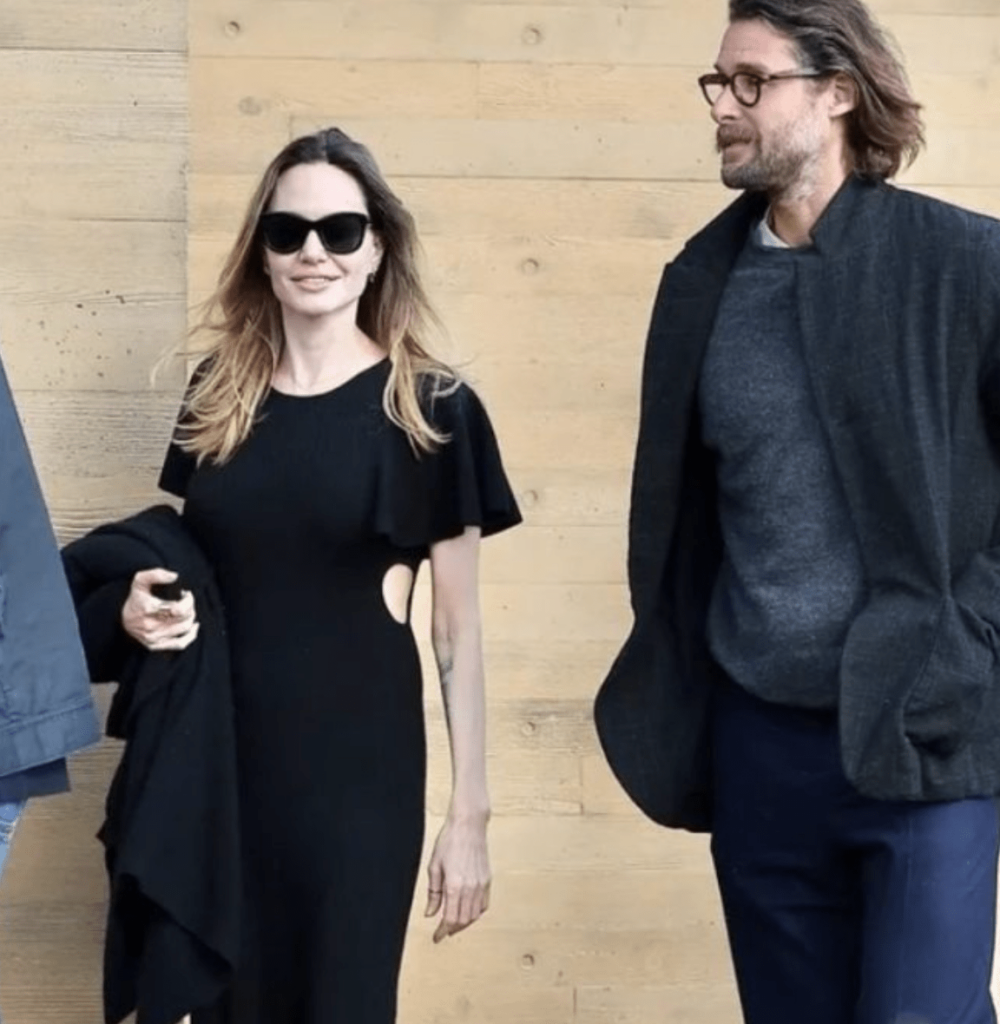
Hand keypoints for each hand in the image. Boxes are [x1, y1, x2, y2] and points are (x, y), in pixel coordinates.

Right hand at [121, 568, 198, 651]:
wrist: (122, 618)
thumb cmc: (135, 598)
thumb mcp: (140, 581)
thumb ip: (156, 574)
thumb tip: (174, 576)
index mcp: (148, 609)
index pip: (179, 609)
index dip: (188, 600)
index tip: (185, 593)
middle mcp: (150, 626)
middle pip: (184, 618)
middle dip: (190, 606)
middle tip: (187, 600)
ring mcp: (153, 638)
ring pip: (184, 629)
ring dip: (191, 617)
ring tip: (187, 610)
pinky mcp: (155, 646)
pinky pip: (180, 644)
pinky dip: (191, 635)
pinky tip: (194, 627)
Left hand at [424, 814, 490, 942]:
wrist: (468, 824)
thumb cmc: (449, 840)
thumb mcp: (434, 866)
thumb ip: (433, 893)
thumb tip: (430, 913)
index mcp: (454, 885)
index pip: (450, 919)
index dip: (442, 931)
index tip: (437, 937)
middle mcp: (470, 888)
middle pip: (463, 921)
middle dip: (452, 929)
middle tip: (443, 931)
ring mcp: (481, 884)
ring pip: (475, 915)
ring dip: (464, 923)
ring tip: (453, 923)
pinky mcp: (487, 879)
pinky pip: (484, 904)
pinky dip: (475, 913)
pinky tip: (467, 910)